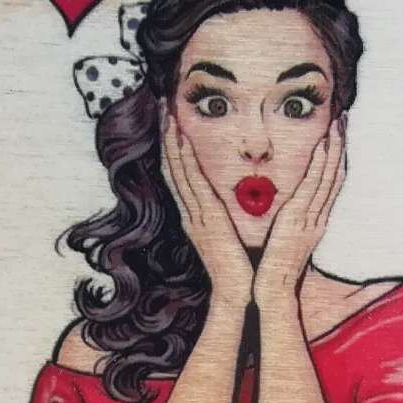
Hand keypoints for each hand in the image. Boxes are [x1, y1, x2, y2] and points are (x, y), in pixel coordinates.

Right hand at [161, 111, 253, 302]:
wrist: (238, 293)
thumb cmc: (239, 269)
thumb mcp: (229, 236)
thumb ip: (226, 219)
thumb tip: (231, 204)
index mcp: (196, 217)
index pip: (180, 177)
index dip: (173, 150)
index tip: (171, 124)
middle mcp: (190, 213)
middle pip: (172, 168)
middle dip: (166, 138)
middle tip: (162, 108)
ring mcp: (194, 216)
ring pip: (177, 171)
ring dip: (171, 142)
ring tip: (166, 114)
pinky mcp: (205, 219)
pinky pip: (192, 184)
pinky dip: (184, 160)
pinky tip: (181, 140)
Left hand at [254, 117, 345, 308]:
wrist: (272, 290)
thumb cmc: (276, 270)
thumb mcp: (287, 242)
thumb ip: (291, 226)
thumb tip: (288, 214)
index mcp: (315, 223)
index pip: (330, 186)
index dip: (336, 161)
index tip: (337, 138)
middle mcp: (318, 218)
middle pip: (335, 177)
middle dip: (340, 149)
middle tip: (343, 121)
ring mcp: (310, 218)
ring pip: (328, 178)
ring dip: (334, 150)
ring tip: (338, 125)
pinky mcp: (298, 219)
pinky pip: (312, 187)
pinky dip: (320, 165)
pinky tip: (323, 146)